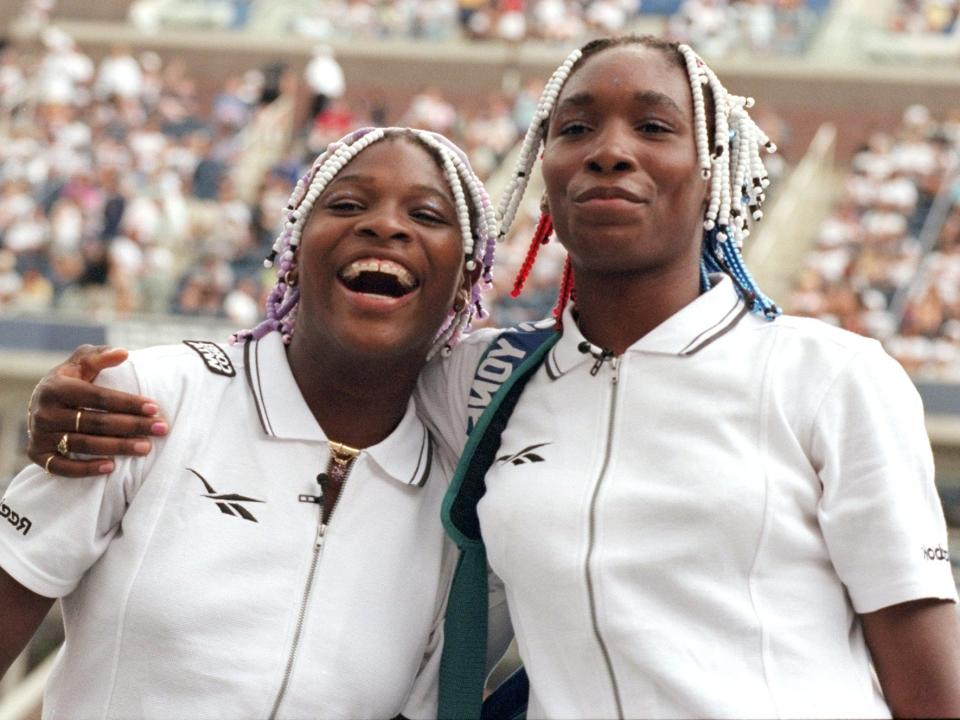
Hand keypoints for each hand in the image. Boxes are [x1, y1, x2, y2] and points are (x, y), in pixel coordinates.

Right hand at [27, 345, 167, 476]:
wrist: (39, 405)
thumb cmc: (70, 381)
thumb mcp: (81, 364)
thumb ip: (99, 357)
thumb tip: (123, 353)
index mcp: (56, 387)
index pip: (98, 397)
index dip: (127, 403)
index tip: (155, 408)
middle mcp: (44, 412)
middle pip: (95, 422)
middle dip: (132, 426)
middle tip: (160, 429)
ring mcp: (39, 435)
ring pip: (84, 445)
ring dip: (118, 447)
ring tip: (146, 447)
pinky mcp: (37, 455)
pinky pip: (62, 467)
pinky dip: (86, 469)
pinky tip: (112, 467)